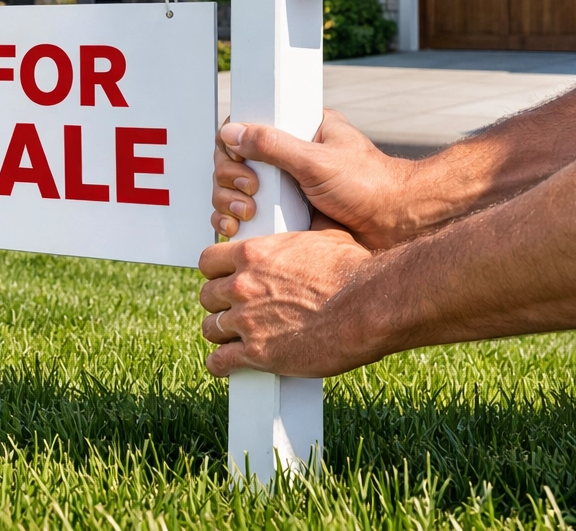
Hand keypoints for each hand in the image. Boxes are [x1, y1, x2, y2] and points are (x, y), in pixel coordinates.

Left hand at [198, 228, 381, 377]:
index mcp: (253, 254)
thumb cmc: (352, 270)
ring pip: (211, 329)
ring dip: (221, 334)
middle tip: (232, 310)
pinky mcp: (257, 353)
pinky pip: (220, 361)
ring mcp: (247, 320)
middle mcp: (242, 285)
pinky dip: (221, 365)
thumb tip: (316, 211)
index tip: (223, 280)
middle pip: (207, 297)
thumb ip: (307, 229)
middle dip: (219, 304)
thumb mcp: (326, 236)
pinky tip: (226, 365)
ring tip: (232, 338)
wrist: (368, 307)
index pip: (208, 262)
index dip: (216, 273)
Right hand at [212, 110, 423, 249]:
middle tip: (249, 191)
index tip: (237, 161)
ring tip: (244, 213)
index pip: (249, 126)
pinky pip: (248, 214)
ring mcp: (285, 186)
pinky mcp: (285, 214)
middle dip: (229, 177)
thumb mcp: (317, 162)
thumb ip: (273, 145)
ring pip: (235, 188)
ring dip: (228, 200)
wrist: (398, 227)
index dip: (232, 144)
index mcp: (301, 129)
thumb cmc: (370, 187)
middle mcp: (289, 155)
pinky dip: (234, 220)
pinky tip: (235, 228)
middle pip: (235, 160)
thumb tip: (232, 132)